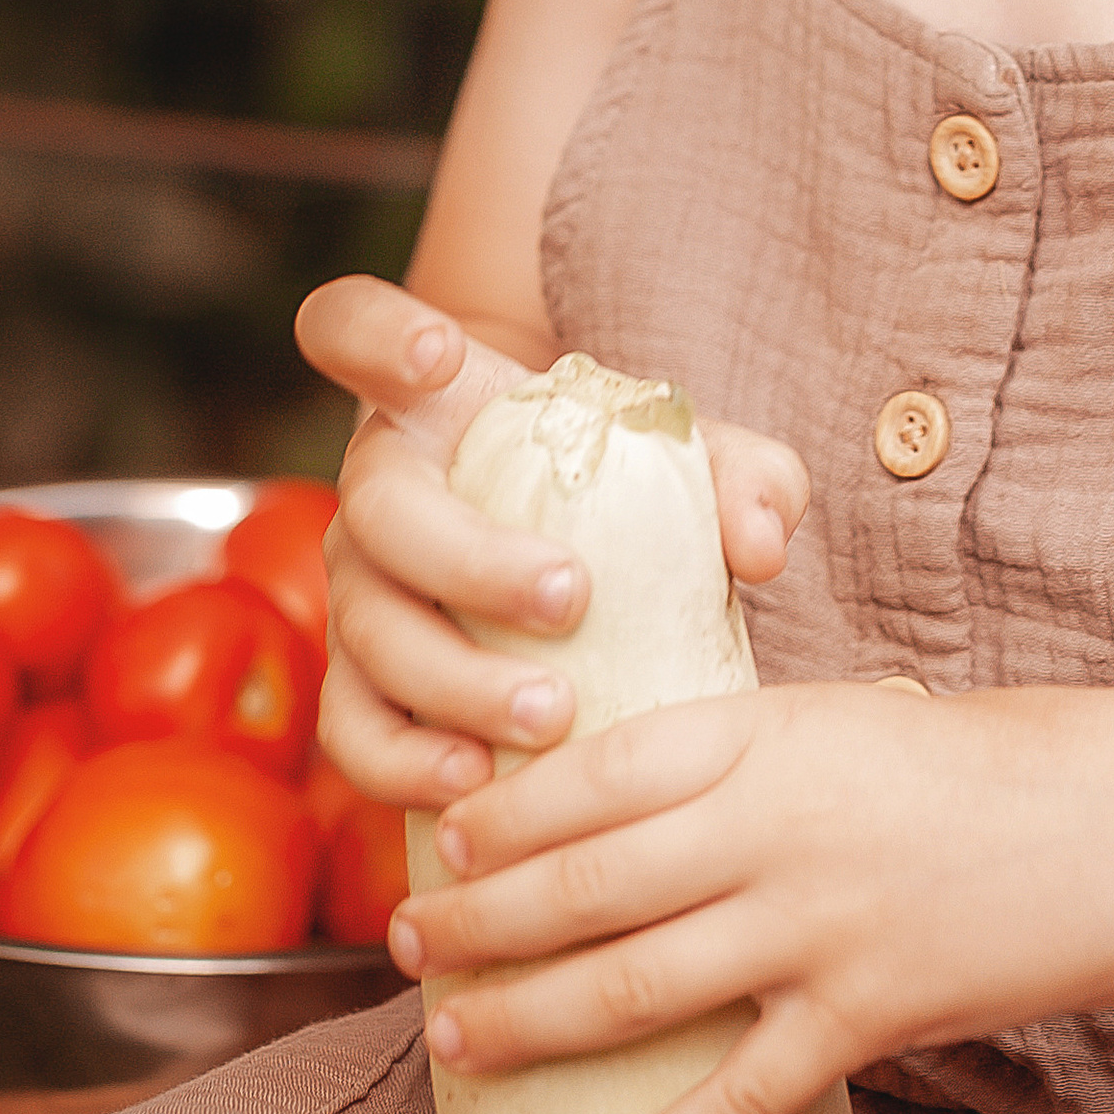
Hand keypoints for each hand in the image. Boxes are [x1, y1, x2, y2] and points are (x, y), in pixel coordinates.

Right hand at [291, 275, 810, 810]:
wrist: (584, 580)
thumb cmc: (631, 496)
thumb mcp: (696, 464)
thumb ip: (746, 478)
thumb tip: (760, 545)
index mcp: (434, 407)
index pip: (353, 329)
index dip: (374, 332)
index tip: (438, 354)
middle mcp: (377, 490)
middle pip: (377, 508)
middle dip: (468, 558)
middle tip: (572, 600)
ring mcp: (357, 592)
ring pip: (368, 633)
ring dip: (452, 680)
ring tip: (551, 719)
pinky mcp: (360, 686)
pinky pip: (355, 731)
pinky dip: (404, 764)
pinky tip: (480, 784)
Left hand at [386, 680, 1113, 1113]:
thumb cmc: (983, 763)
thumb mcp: (845, 718)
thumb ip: (742, 753)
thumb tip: (630, 793)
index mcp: (767, 732)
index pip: (594, 769)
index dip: (502, 812)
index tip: (440, 836)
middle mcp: (775, 825)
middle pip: (583, 884)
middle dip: (477, 921)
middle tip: (407, 946)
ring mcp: (818, 925)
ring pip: (630, 986)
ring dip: (524, 1022)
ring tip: (456, 1042)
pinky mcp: (868, 1014)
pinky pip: (736, 1098)